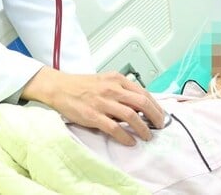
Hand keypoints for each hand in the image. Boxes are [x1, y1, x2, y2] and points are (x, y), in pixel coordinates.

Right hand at [22, 67, 165, 145]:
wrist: (59, 87)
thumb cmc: (81, 85)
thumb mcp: (105, 80)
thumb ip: (121, 90)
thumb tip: (139, 106)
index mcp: (117, 79)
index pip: (144, 93)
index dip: (156, 106)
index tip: (160, 115)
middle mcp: (112, 89)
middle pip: (142, 103)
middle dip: (155, 117)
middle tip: (159, 126)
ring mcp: (103, 102)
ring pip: (131, 116)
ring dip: (143, 129)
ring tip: (147, 136)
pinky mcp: (93, 115)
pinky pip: (115, 128)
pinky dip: (126, 136)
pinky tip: (130, 141)